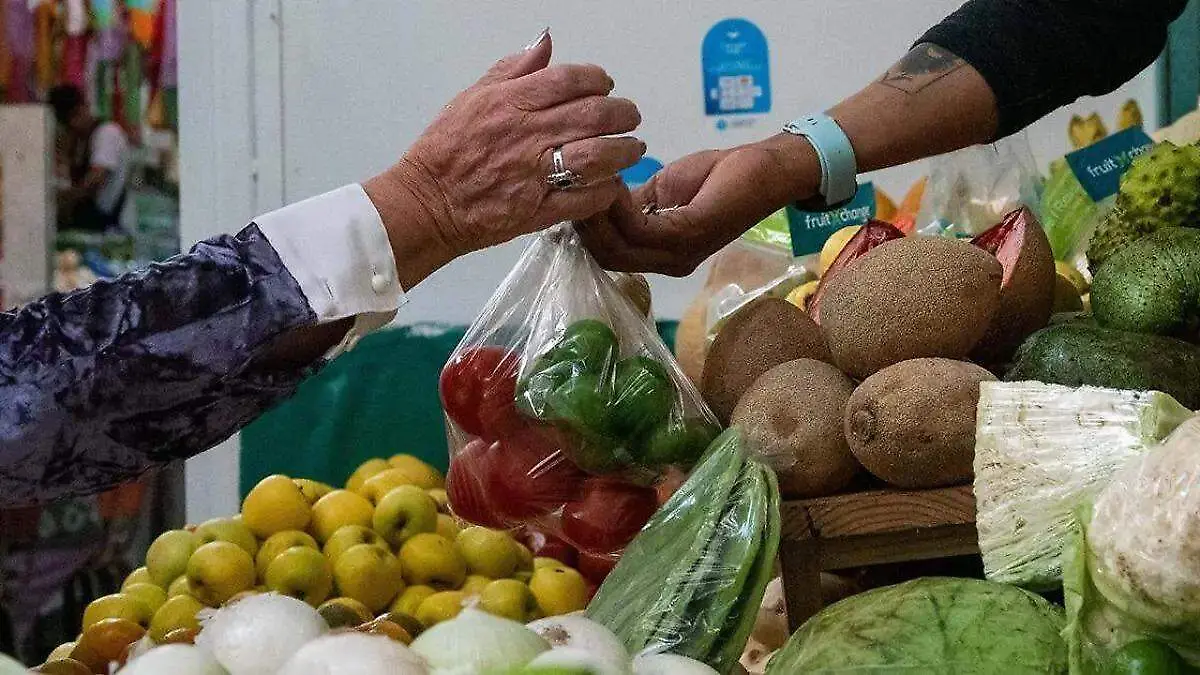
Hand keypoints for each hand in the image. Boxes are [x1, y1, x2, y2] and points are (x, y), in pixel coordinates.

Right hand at [365, 33, 643, 287]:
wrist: (427, 202)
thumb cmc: (445, 151)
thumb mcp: (472, 98)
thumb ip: (513, 69)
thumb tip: (544, 43)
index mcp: (510, 104)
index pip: (569, 80)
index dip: (597, 78)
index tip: (606, 84)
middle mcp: (526, 136)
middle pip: (593, 115)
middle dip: (622, 113)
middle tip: (630, 116)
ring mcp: (534, 175)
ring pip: (597, 156)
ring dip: (624, 150)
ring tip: (632, 149)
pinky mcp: (538, 210)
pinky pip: (585, 198)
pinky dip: (606, 190)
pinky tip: (611, 184)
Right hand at [579, 134, 820, 275]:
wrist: (764, 169)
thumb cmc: (719, 177)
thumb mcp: (663, 191)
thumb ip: (633, 205)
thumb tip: (598, 201)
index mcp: (661, 253)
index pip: (609, 254)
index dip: (584, 229)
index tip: (568, 195)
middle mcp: (667, 262)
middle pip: (607, 257)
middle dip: (582, 224)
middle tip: (570, 186)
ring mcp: (678, 253)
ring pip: (617, 248)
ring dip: (596, 213)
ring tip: (587, 180)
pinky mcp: (688, 235)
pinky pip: (638, 229)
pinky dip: (617, 206)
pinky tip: (612, 180)